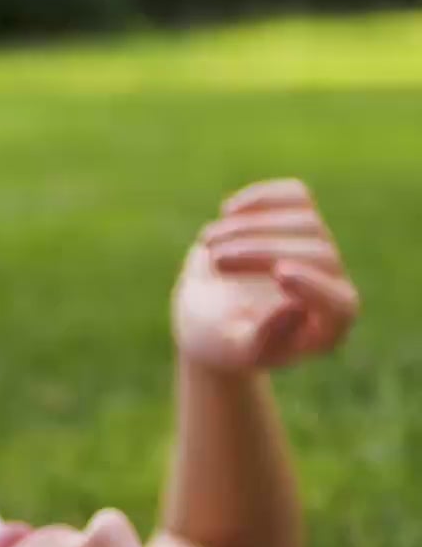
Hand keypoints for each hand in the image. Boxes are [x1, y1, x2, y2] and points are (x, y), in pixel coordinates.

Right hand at [172, 178, 358, 374]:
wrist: (206, 318)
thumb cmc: (222, 342)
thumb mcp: (235, 350)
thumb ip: (264, 338)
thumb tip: (295, 309)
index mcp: (327, 329)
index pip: (340, 306)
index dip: (315, 287)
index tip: (280, 273)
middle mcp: (333, 285)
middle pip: (316, 255)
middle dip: (262, 253)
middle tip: (215, 260)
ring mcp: (321, 247)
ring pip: (304, 221)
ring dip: (250, 228)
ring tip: (207, 243)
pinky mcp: (302, 217)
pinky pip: (294, 196)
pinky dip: (263, 197)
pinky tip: (228, 210)